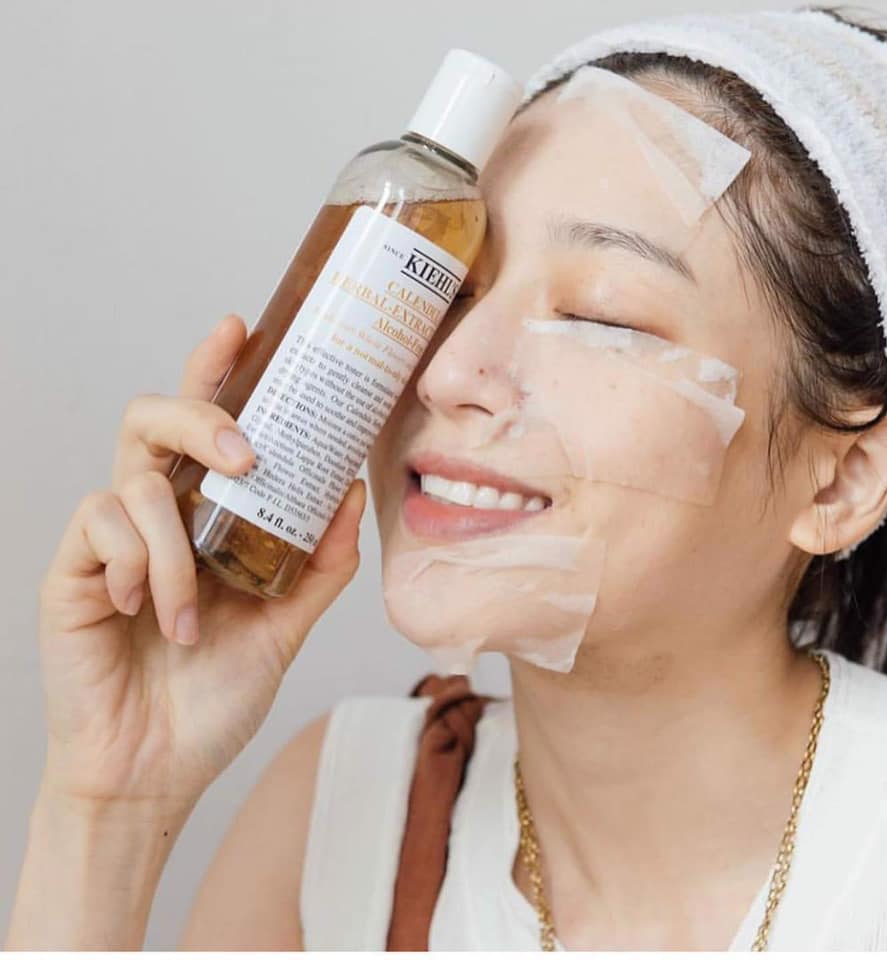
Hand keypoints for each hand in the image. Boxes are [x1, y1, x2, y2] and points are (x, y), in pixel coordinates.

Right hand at [36, 314, 365, 809]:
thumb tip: (353, 494)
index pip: (206, 428)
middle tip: (245, 452)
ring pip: (131, 477)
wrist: (155, 770)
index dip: (217, 371)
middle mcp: (156, 515)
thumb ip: (319, 564)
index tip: (244, 327)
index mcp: (205, 519)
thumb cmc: (214, 695)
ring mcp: (108, 539)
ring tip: (191, 612)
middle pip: (155, 420)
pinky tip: (146, 612)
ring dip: (175, 544)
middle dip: (200, 415)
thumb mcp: (284, 625)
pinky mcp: (72, 568)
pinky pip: (98, 525)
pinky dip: (136, 564)